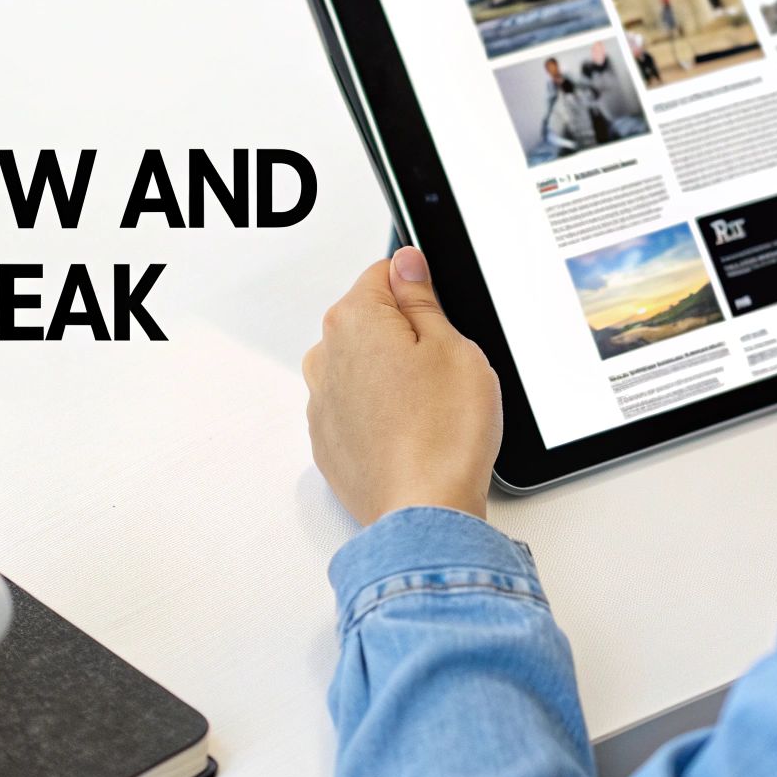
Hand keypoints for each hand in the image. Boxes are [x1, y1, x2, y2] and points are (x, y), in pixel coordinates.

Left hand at [303, 247, 501, 525]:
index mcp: (354, 320)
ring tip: (430, 408)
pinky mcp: (328, 442)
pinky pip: (356, 409)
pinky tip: (412, 434)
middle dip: (405, 335)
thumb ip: (421, 298)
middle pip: (369, 322)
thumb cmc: (443, 434)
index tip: (440, 312)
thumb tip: (406, 263)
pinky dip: (380, 415)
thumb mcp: (453, 346)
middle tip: (444, 369)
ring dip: (390, 376)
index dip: (420, 289)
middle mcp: (325, 357)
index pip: (384, 273)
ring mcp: (322, 403)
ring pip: (362, 367)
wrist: (424, 513)